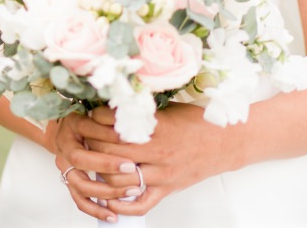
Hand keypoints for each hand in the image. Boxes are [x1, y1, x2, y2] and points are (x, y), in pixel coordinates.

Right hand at [49, 112, 147, 223]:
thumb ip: (109, 117)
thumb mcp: (96, 112)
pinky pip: (80, 201)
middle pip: (81, 160)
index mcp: (71, 125)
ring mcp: (65, 168)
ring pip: (82, 185)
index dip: (105, 134)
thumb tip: (127, 120)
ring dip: (106, 191)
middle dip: (107, 165)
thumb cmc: (86, 120)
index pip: (87, 129)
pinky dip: (96, 210)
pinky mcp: (69, 183)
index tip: (125, 138)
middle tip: (131, 168)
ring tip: (130, 192)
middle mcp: (65, 148)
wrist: (68, 133)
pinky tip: (113, 215)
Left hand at [73, 103, 242, 215]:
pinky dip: (124, 205)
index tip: (88, 114)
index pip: (117, 124)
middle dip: (93, 142)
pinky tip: (109, 200)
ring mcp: (163, 173)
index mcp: (157, 127)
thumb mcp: (169, 108)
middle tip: (80, 135)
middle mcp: (158, 151)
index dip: (97, 119)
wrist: (225, 142)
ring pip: (123, 177)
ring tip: (89, 162)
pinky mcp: (168, 188)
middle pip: (114, 149)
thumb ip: (144, 110)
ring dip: (102, 170)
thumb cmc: (196, 120)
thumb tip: (118, 102)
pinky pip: (142, 202)